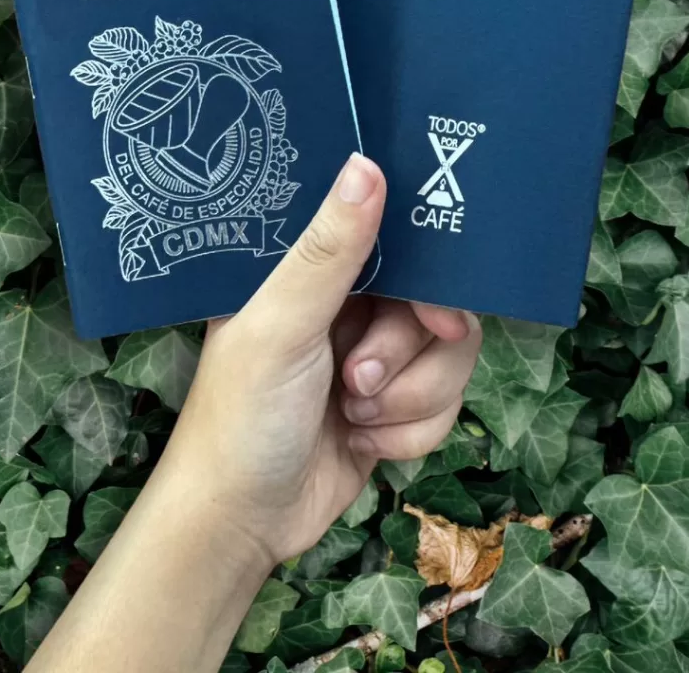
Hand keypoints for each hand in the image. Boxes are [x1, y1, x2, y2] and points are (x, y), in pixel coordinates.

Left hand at [158, 153, 482, 564]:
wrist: (240, 524)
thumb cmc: (243, 415)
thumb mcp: (281, 325)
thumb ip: (329, 252)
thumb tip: (366, 164)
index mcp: (312, 273)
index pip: (397, 243)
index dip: (428, 277)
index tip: (435, 313)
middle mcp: (348, 307)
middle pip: (435, 305)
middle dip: (405, 356)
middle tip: (357, 383)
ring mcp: (374, 359)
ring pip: (448, 359)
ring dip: (408, 399)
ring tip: (354, 418)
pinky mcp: (393, 408)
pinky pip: (445, 406)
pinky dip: (411, 433)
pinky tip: (363, 444)